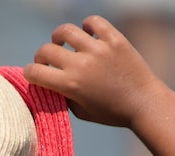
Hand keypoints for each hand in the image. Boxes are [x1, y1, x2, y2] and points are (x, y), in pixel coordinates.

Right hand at [25, 15, 162, 127]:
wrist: (144, 104)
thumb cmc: (112, 113)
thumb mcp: (82, 112)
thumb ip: (64, 97)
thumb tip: (52, 83)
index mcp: (70, 85)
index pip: (35, 72)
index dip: (29, 73)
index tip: (34, 74)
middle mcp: (81, 64)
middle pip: (46, 50)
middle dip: (41, 57)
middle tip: (48, 61)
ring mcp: (98, 49)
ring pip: (66, 31)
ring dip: (59, 37)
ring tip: (63, 42)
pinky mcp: (114, 40)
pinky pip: (93, 22)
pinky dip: (87, 26)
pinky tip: (88, 34)